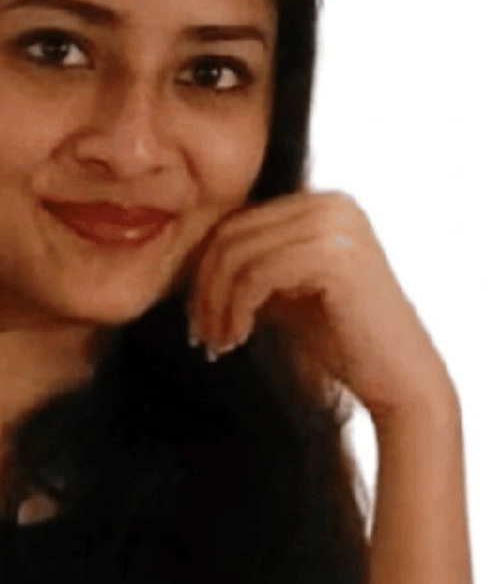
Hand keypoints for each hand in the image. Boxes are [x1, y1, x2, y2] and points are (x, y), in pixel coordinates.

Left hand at [186, 190, 454, 420]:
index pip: (235, 222)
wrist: (399, 380)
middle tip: (199, 335)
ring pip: (236, 254)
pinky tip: (236, 340)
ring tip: (216, 343)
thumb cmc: (339, 340)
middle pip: (230, 233)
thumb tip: (184, 258)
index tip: (196, 317)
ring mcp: (335, 224)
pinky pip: (255, 275)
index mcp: (319, 203)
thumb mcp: (283, 291)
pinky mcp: (335, 254)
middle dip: (203, 288)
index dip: (203, 269)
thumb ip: (248, 265)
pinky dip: (235, 310)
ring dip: (215, 304)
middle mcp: (330, 203)